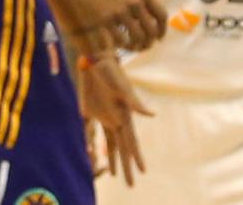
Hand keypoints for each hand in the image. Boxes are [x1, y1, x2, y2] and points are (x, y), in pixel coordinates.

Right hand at [45, 0, 165, 56]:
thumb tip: (150, 14)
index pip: (161, 16)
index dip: (162, 30)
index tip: (158, 38)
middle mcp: (133, 3)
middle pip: (149, 32)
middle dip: (148, 43)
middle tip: (143, 47)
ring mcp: (118, 13)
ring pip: (134, 40)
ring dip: (133, 47)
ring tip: (129, 47)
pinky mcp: (103, 21)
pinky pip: (116, 41)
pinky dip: (117, 46)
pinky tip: (114, 44)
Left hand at [78, 58, 152, 186]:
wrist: (94, 58)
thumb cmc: (111, 71)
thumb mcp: (123, 87)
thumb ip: (135, 103)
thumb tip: (152, 115)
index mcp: (125, 115)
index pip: (132, 142)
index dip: (136, 157)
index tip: (142, 171)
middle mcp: (116, 118)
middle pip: (122, 148)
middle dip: (126, 166)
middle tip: (130, 185)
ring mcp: (103, 116)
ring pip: (109, 144)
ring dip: (113, 159)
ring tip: (115, 175)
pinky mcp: (90, 111)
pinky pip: (92, 131)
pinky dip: (93, 143)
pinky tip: (93, 154)